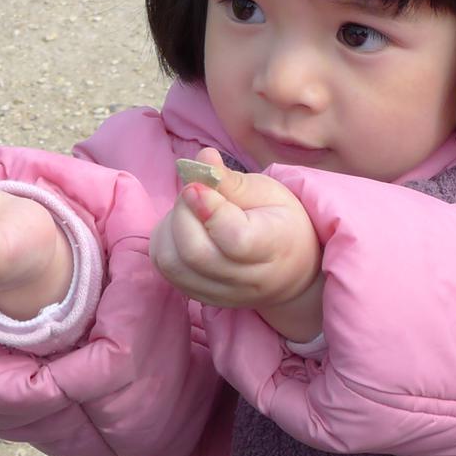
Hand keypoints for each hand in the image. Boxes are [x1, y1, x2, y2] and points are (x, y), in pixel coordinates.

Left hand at [151, 149, 323, 339]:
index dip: (208, 210)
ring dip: (170, 227)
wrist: (291, 270)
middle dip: (183, 212)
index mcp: (275, 246)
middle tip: (194, 191)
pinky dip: (165, 242)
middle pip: (195, 253)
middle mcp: (248, 280)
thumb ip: (231, 179)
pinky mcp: (200, 297)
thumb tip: (203, 158)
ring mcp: (222, 294)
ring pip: (172, 263)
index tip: (199, 185)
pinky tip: (182, 228)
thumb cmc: (280, 222)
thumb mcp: (267, 192)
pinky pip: (165, 269)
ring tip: (189, 210)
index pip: (234, 239)